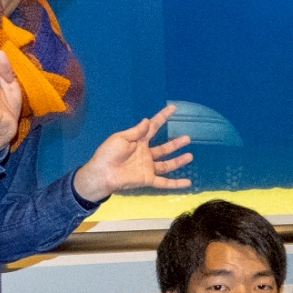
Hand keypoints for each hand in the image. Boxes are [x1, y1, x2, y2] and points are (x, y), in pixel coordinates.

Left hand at [73, 103, 193, 202]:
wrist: (102, 173)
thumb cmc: (108, 154)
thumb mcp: (121, 138)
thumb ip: (136, 131)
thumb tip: (147, 120)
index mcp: (138, 141)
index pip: (153, 127)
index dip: (162, 117)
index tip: (172, 109)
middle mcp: (146, 154)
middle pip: (164, 148)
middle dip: (175, 143)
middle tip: (187, 138)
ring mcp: (148, 167)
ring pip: (167, 164)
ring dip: (178, 161)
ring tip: (190, 156)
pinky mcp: (148, 179)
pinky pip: (165, 182)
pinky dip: (176, 183)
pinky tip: (188, 183)